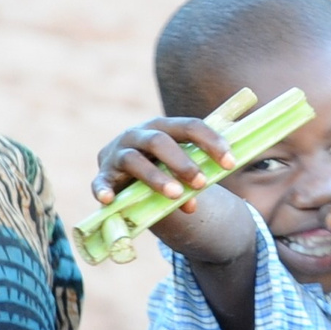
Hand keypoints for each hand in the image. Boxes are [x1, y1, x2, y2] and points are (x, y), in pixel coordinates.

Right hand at [93, 116, 234, 210]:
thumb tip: (194, 203)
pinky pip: (101, 181)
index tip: (230, 164)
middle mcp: (138, 135)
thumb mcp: (181, 169)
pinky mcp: (103, 175)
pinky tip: (109, 199)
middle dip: (182, 162)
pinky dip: (103, 189)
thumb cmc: (162, 169)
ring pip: (134, 160)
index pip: (189, 126)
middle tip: (201, 183)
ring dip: (155, 177)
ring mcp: (117, 154)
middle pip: (159, 141)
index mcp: (163, 127)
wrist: (128, 177)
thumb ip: (193, 180)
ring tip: (176, 195)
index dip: (211, 142)